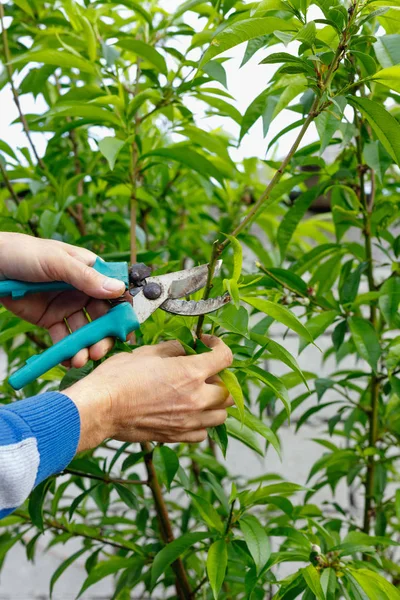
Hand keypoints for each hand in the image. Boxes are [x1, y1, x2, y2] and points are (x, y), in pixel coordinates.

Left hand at [0, 233, 125, 367]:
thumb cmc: (26, 253)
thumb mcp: (58, 261)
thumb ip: (87, 278)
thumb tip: (118, 290)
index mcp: (90, 271)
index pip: (114, 292)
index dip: (123, 312)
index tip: (126, 330)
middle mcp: (83, 290)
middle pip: (103, 317)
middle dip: (104, 335)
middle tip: (99, 351)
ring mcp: (67, 306)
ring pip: (85, 331)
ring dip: (86, 346)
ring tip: (81, 359)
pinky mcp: (51, 319)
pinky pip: (64, 339)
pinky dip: (68, 351)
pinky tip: (68, 360)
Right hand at [65, 335, 233, 449]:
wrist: (100, 408)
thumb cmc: (119, 378)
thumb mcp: (147, 352)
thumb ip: (173, 349)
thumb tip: (185, 348)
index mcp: (191, 372)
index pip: (225, 357)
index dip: (220, 346)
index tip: (209, 344)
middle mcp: (196, 399)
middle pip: (230, 392)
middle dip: (222, 379)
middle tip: (206, 372)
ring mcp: (188, 421)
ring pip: (220, 416)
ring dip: (215, 404)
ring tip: (199, 395)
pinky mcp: (176, 436)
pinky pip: (202, 433)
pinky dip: (201, 424)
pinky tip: (188, 414)